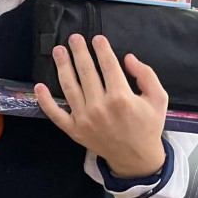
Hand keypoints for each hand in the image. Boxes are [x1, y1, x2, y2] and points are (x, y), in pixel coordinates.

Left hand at [34, 34, 166, 177]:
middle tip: (73, 38)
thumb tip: (128, 58)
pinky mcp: (74, 130)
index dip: (101, 49)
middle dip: (79, 52)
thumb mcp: (158, 99)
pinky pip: (56, 114)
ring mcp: (85, 119)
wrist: (137, 159)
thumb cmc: (147, 126)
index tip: (96, 38)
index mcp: (122, 98)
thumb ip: (146, 75)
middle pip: (86, 72)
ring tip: (58, 51)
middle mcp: (101, 107)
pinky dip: (45, 101)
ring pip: (69, 87)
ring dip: (62, 67)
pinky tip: (39, 86)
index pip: (108, 66)